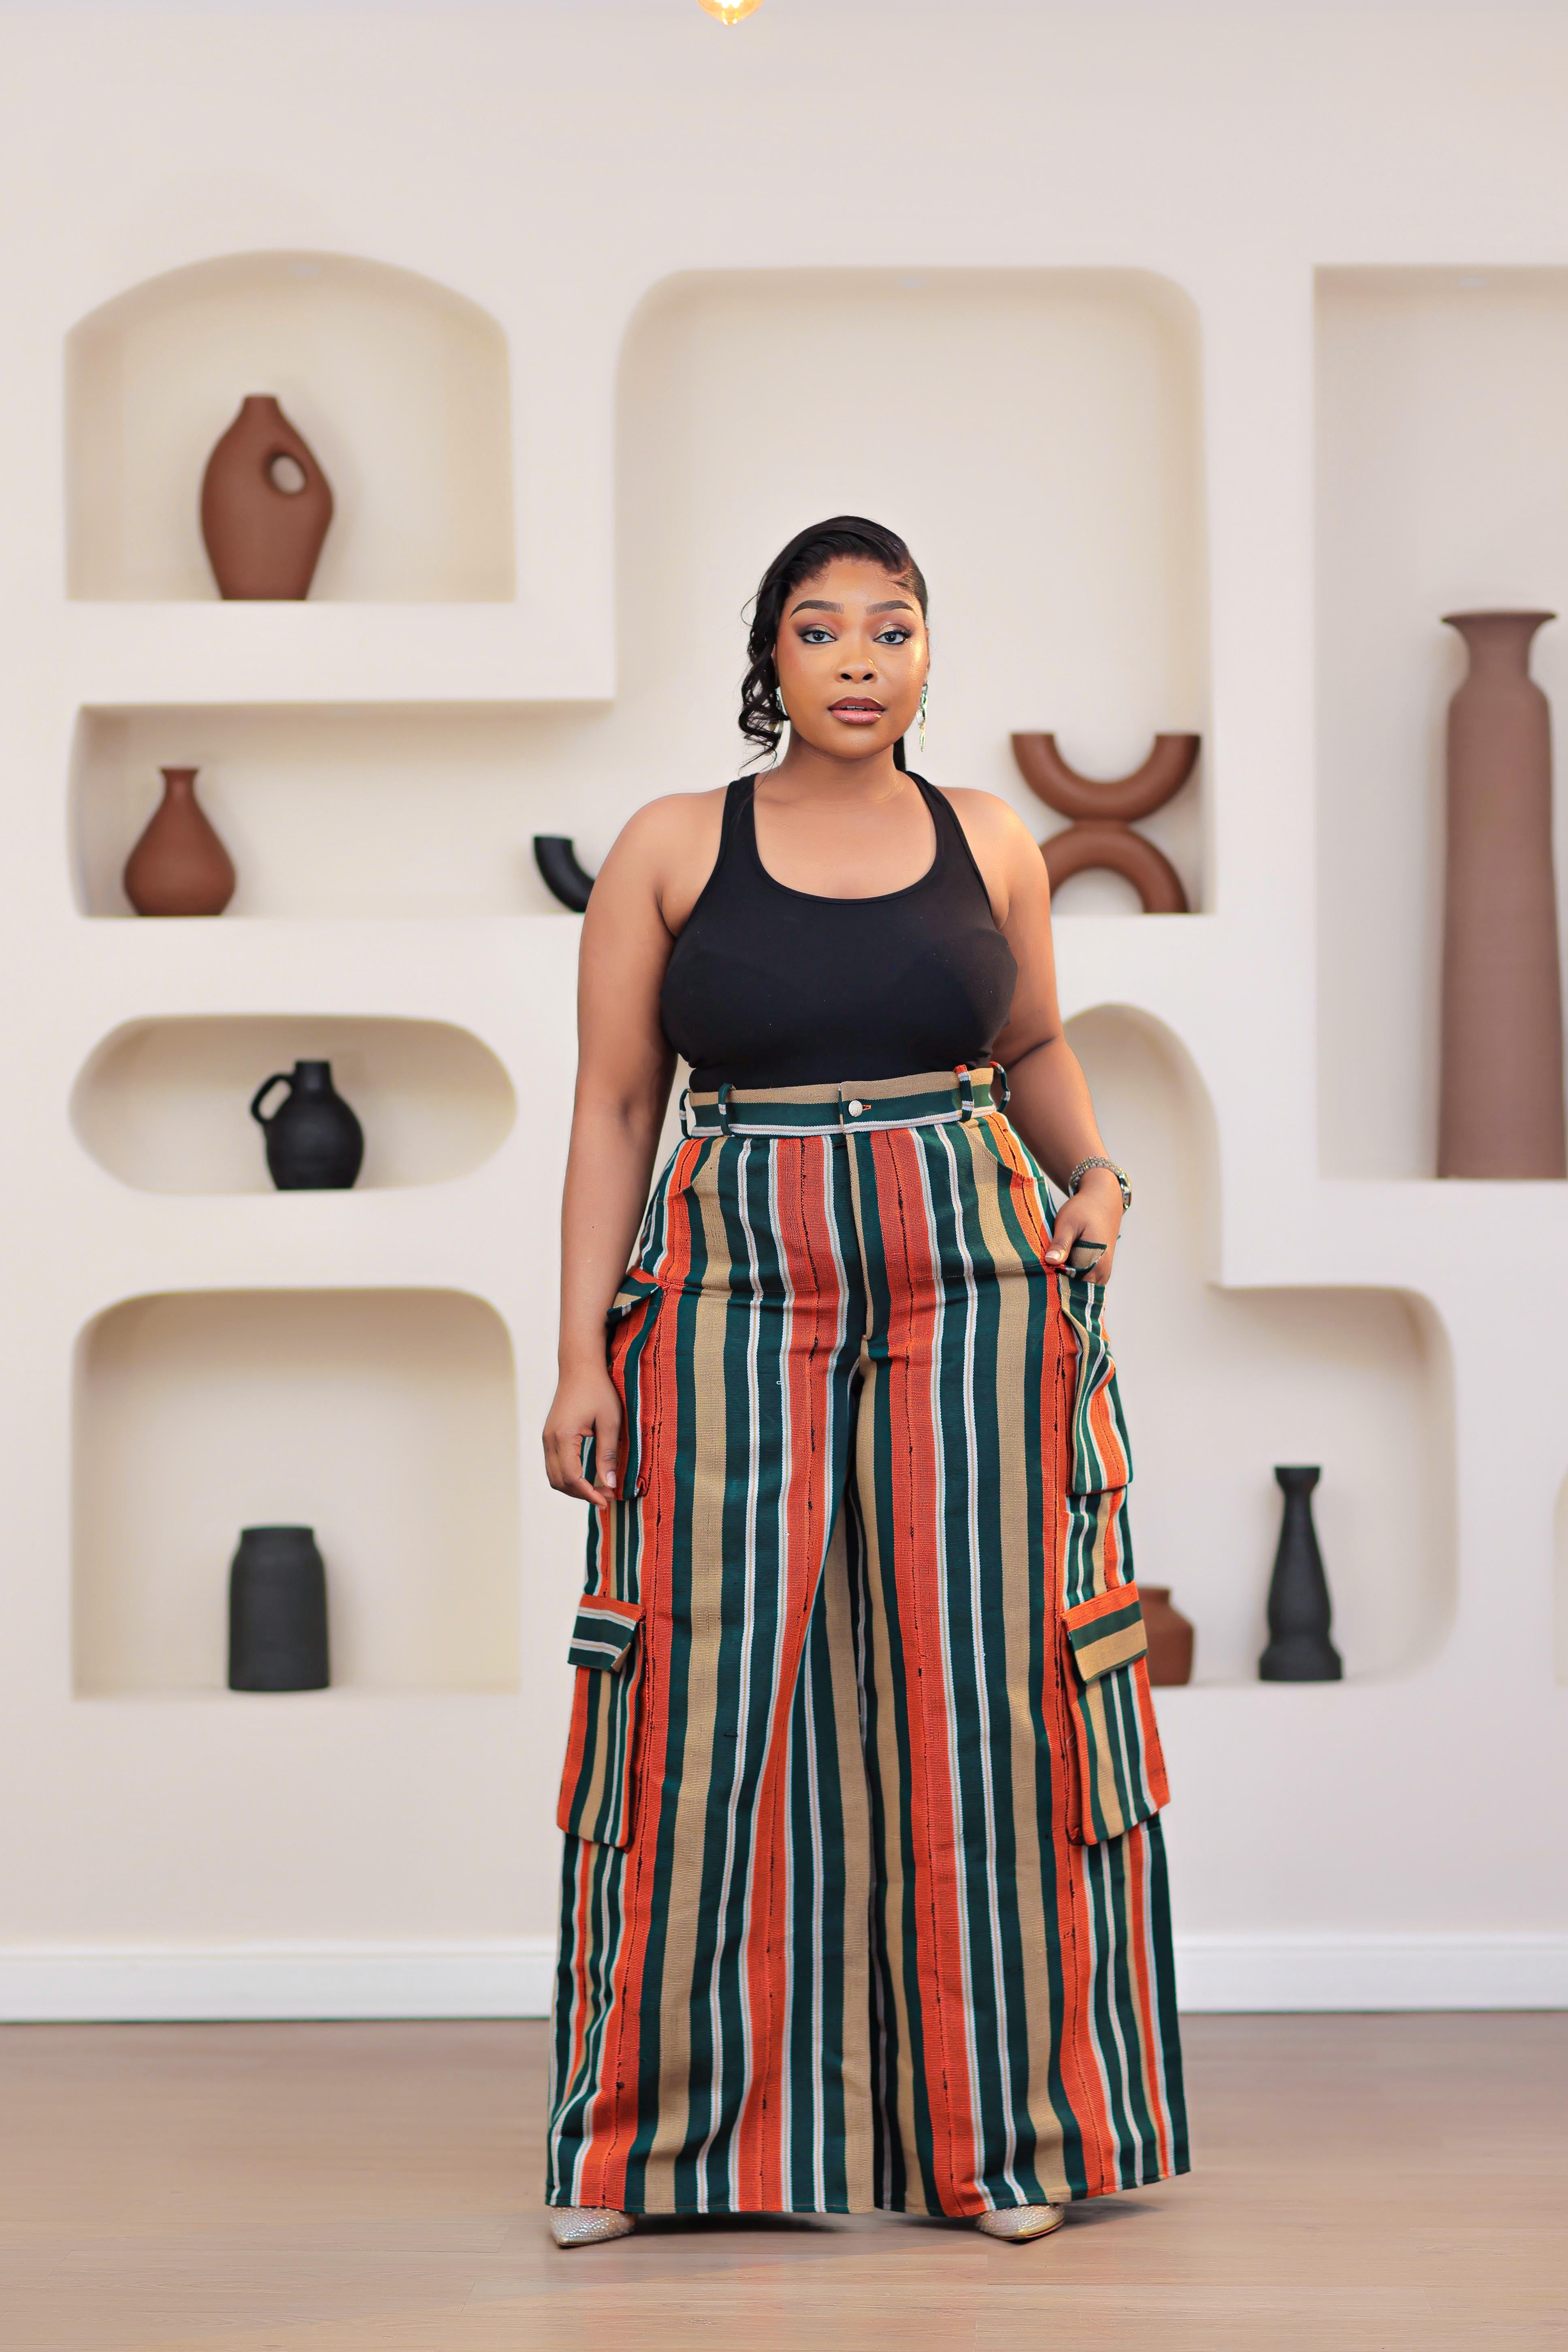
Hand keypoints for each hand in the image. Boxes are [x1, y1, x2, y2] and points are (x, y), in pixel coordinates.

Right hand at [543, 1361, 621, 1503]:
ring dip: (574, 1488)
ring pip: (554, 1477)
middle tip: (607, 1497)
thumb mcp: (610, 1421)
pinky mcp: (549, 1437)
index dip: (589, 1493)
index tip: (607, 1501)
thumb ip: (608, 1454)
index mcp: (562, 1436)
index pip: (572, 1477)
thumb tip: (611, 1484)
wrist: (580, 1367)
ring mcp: (546, 1438)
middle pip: (560, 1482)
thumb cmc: (598, 1390)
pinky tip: (587, 1478)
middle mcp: (549, 1440)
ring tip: (599, 1490)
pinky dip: (569, 1478)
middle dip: (582, 1494)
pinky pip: (554, 1466)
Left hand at [1045, 1166, 1124, 1283]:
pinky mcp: (1097, 1269)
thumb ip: (1061, 1243)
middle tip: (1035, 1289)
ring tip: (1042, 1283)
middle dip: (1057, 1293)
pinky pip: (1081, 1283)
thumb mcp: (1068, 1222)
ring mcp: (1101, 1274)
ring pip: (1079, 1290)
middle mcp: (1102, 1274)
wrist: (1103, 1199)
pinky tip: (1052, 1275)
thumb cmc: (1084, 1209)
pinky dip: (1068, 1281)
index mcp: (1097, 1265)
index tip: (1037, 1289)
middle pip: (1076, 1295)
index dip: (1055, 1292)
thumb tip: (1051, 1261)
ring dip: (1062, 1287)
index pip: (1074, 1291)